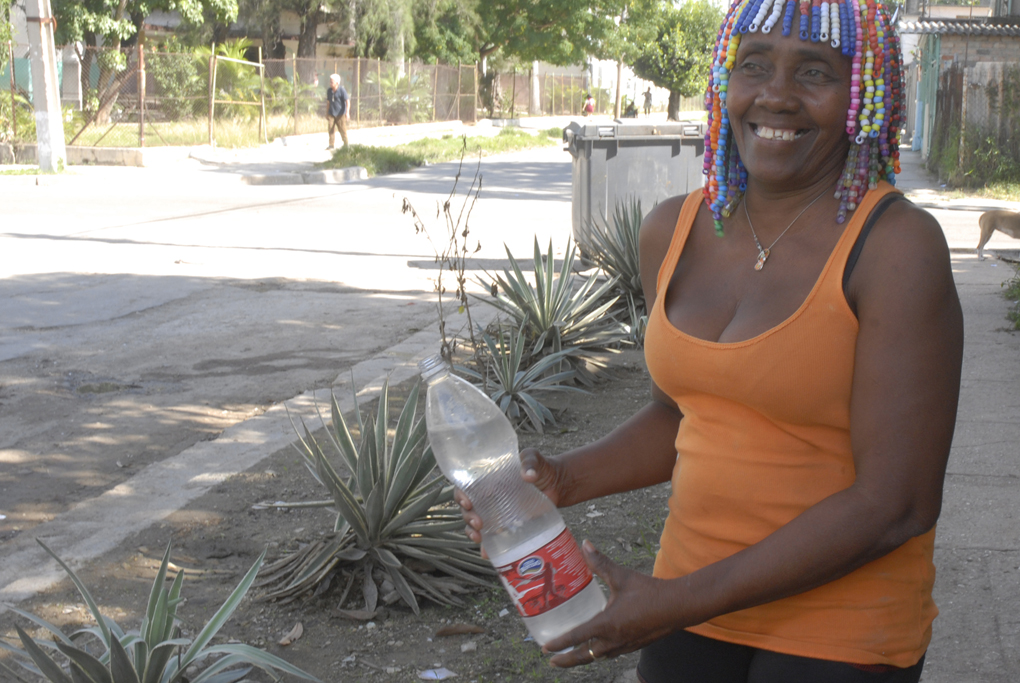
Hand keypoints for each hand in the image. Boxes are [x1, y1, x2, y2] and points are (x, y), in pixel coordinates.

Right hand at [454, 448, 565, 556]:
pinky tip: (487, 553)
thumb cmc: (541, 467)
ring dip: (472, 532)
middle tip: (478, 522)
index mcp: (488, 479)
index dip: (461, 494)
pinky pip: (491, 537)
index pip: (466, 486)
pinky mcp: (507, 525)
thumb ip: (530, 463)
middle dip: (468, 516)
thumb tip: (528, 475)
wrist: (557, 485)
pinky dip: (487, 546)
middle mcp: (487, 496)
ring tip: (479, 537)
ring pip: (474, 523)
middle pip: (467, 507)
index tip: (467, 502)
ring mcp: (496, 512)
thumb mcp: (534, 459)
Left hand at [543, 541, 682, 667]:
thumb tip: (585, 545)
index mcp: (607, 624)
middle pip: (584, 656)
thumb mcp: (622, 576)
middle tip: (553, 661)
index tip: (546, 648)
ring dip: (584, 658)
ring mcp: (625, 645)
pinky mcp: (635, 645)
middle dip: (567, 660)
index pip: (577, 637)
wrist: (679, 606)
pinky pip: (612, 654)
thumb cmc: (650, 592)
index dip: (559, 643)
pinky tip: (601, 648)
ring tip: (573, 656)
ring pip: (599, 657)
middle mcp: (614, 639)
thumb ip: (601, 563)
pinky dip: (601, 654)